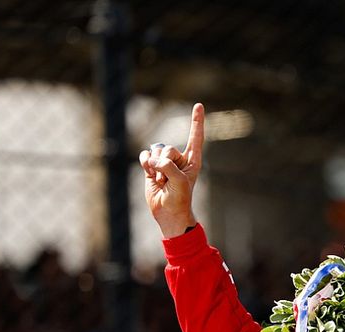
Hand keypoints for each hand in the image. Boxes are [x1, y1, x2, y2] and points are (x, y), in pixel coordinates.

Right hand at [139, 103, 204, 237]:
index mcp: (192, 161)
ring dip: (154, 166)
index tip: (199, 105)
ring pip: (155, 152)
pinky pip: (145, 156)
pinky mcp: (151, 168)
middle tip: (168, 178)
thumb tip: (154, 159)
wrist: (168, 213)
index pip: (195, 137)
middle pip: (168, 148)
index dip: (196, 121)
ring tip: (160, 180)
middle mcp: (179, 159)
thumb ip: (168, 166)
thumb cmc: (180, 198)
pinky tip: (149, 173)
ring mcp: (165, 163)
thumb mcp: (179, 181)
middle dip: (165, 162)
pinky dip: (145, 163)